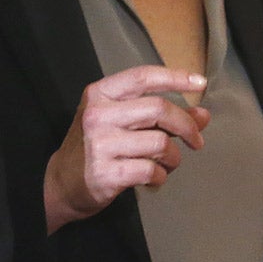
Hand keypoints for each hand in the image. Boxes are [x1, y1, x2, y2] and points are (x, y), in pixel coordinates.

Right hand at [42, 66, 209, 233]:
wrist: (60, 184)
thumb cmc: (95, 148)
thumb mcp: (121, 122)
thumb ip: (160, 115)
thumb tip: (202, 115)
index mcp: (99, 95)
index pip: (143, 77)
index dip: (175, 78)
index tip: (200, 83)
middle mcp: (98, 115)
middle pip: (159, 109)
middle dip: (187, 126)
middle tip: (195, 140)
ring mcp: (100, 145)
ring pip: (160, 143)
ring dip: (174, 157)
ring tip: (167, 164)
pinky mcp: (106, 173)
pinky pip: (151, 170)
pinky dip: (160, 176)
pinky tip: (153, 178)